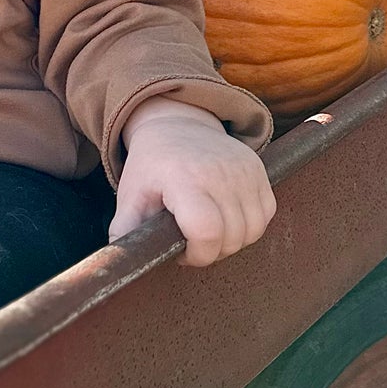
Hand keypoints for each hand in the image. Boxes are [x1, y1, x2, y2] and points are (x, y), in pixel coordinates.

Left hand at [111, 98, 274, 267]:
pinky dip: (250, 225)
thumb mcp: (131, 195)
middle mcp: (218, 172)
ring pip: (252, 231)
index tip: (183, 252)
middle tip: (192, 242)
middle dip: (212, 252)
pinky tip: (227, 218)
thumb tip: (120, 263)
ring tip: (209, 231)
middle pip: (232, 237)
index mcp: (183, 179)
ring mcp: (243, 169)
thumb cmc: (152, 165)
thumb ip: (125, 231)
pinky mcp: (258, 169)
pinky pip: (266, 214)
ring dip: (233, 241)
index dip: (198, 254)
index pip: (206, 231)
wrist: (177, 124)